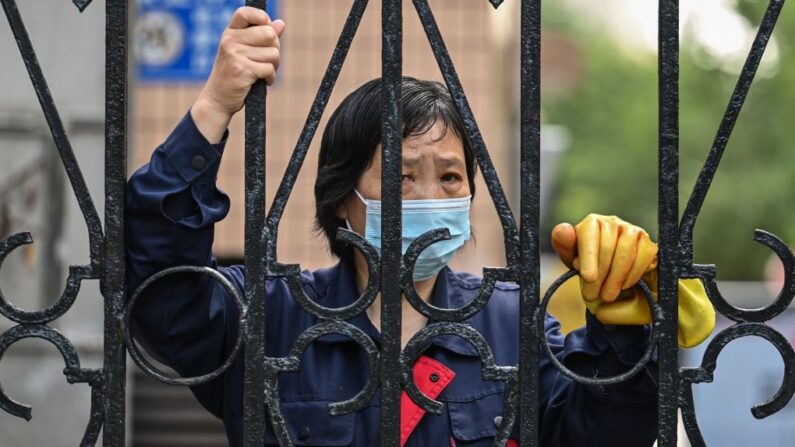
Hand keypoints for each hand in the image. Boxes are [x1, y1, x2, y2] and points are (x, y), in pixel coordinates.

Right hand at [191, 7, 284, 141]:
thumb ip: (261, 38)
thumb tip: (280, 23)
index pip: (246, 13)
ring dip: (274, 66)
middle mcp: (230, 40)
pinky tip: (262, 82)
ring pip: (273, 53)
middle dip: (275, 49)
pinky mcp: (243, 69)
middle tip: (267, 60)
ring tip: (262, 73)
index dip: (261, 17)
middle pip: (269, 34)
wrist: (217, 99)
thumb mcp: (243, 53)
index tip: (266, 29)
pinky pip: (270, 68)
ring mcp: (235, 54)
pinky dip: (270, 78)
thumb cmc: (233, 75)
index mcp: (230, 33)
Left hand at [551, 214, 657, 301]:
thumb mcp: (573, 260)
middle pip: (607, 246)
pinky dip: (632, 274)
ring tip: (606, 296)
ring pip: (625, 252)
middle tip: (591, 296)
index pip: (589, 233)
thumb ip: (564, 245)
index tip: (587, 277)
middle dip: (599, 274)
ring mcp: (632, 230)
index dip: (588, 255)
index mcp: (591, 223)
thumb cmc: (590, 268)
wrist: (613, 280)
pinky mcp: (647, 243)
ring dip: (615, 277)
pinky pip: (642, 256)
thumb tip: (563, 230)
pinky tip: (623, 286)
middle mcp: (612, 222)